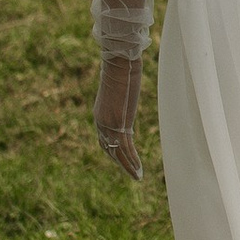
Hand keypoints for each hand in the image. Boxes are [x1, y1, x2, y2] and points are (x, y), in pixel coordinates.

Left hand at [96, 55, 145, 179]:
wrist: (119, 63)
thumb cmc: (122, 68)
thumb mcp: (122, 87)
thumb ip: (123, 94)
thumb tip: (128, 87)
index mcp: (100, 113)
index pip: (104, 137)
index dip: (112, 148)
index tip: (121, 156)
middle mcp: (101, 121)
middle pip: (108, 147)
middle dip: (119, 161)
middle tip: (130, 172)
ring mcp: (109, 124)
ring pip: (117, 152)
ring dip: (127, 166)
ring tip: (137, 177)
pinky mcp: (119, 124)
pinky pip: (125, 149)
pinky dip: (132, 163)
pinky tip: (139, 171)